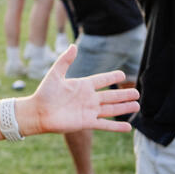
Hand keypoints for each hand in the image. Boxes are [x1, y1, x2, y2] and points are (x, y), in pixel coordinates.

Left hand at [23, 46, 138, 135]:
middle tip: (137, 93)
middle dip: (124, 94)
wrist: (37, 113)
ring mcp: (89, 111)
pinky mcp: (87, 122)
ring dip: (124, 108)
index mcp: (82, 85)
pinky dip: (116, 126)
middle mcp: (88, 98)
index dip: (111, 77)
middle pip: (111, 95)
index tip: (122, 74)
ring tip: (137, 106)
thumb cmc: (44, 93)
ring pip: (111, 109)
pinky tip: (128, 127)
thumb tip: (74, 46)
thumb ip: (65, 61)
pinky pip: (105, 125)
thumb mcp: (55, 75)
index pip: (101, 80)